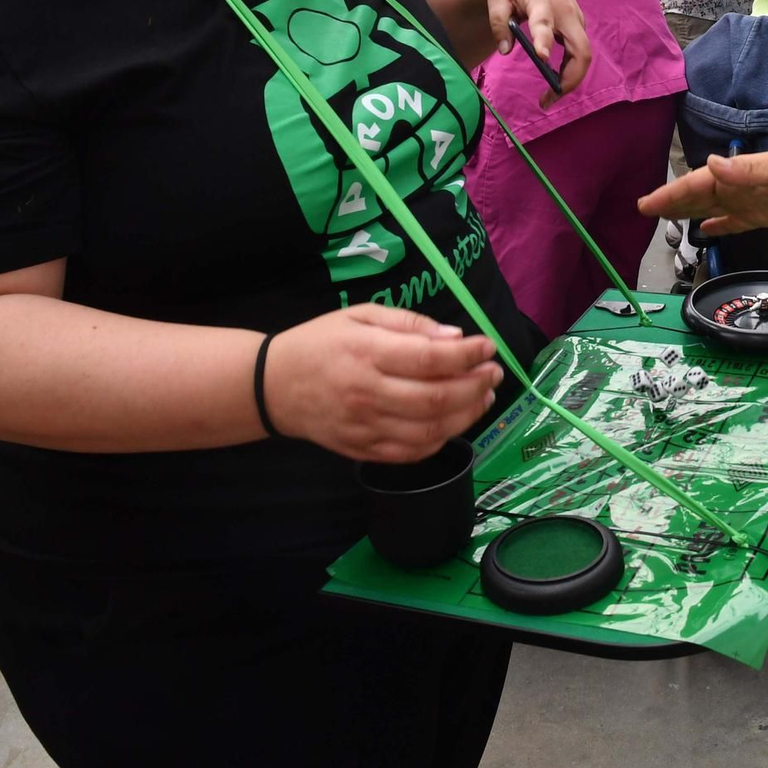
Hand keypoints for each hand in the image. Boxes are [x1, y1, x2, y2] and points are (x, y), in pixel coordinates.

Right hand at [264, 305, 503, 463]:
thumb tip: (454, 338)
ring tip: (483, 398)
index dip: (467, 355)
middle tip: (494, 374)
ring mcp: (365, 427)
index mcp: (367, 353)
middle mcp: (368, 393)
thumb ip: (408, 324)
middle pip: (436, 398)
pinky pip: (411, 453)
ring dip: (467, 416)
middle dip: (476, 386)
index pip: (429, 358)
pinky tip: (453, 423)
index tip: (488, 347)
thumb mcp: (360, 315)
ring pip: (430, 431)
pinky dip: (440, 441)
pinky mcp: (362, 451)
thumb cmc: (321, 342)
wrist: (273, 386)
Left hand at [487, 0, 590, 106]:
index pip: (544, 22)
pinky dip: (570, 71)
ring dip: (570, 79)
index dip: (544, 40)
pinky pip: (579, 53)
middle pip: (580, 49)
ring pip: (583, 55)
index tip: (541, 58)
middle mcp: (566, 13)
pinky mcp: (578, 26)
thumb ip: (498, 22)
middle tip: (548, 99)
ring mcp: (576, 20)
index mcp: (542, 2)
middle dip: (570, 78)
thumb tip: (505, 50)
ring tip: (548, 98)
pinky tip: (555, 82)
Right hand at [638, 144, 767, 235]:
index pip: (697, 184)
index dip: (671, 194)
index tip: (647, 203)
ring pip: (713, 209)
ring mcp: (752, 201)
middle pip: (699, 196)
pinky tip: (706, 231)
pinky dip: (719, 226)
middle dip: (673, 202)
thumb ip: (748, 169)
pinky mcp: (766, 215)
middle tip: (645, 211)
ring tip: (666, 220)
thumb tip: (712, 163)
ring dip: (690, 213)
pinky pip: (735, 222)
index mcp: (739, 174)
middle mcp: (740, 187)